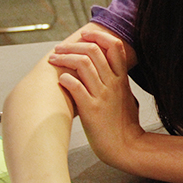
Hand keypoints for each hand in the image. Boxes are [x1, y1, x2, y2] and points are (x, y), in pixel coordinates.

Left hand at [48, 29, 142, 169]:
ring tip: (54, 60)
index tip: (85, 36)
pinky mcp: (91, 109)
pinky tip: (61, 80)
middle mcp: (112, 84)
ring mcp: (102, 96)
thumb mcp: (128, 98)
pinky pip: (76, 86)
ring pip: (83, 64)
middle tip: (60, 49)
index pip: (114, 47)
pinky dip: (66, 79)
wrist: (125, 146)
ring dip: (64, 58)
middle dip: (73, 46)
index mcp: (121, 80)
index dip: (98, 37)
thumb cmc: (125, 126)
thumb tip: (117, 75)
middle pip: (94, 51)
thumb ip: (121, 84)